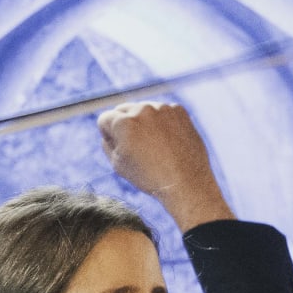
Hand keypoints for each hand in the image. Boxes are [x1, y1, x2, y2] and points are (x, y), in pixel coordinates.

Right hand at [98, 100, 232, 229]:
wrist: (187, 184)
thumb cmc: (150, 177)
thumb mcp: (118, 164)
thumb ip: (107, 143)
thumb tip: (109, 131)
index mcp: (123, 123)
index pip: (105, 119)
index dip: (110, 136)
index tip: (124, 150)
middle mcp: (142, 110)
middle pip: (123, 110)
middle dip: (126, 125)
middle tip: (139, 148)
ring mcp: (163, 108)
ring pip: (144, 110)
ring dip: (145, 122)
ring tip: (156, 146)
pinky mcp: (180, 111)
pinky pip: (164, 113)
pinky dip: (164, 123)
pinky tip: (169, 141)